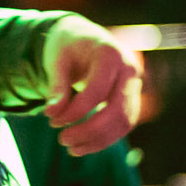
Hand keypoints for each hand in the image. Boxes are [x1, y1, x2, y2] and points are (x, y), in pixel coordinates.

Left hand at [40, 17, 141, 156]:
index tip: (52, 120)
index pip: (97, 91)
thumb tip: (51, 115)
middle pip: (117, 110)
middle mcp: (129, 69)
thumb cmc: (68, 46)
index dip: (75, 111)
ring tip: (71, 149)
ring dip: (99, 140)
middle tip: (62, 140)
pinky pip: (124, 125)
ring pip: (125, 122)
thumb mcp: (56, 60)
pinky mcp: (132, 99)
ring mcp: (134, 85)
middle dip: (90, 131)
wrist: (84, 37)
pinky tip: (83, 146)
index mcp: (110, 54)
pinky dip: (105, 139)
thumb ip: (56, 86)